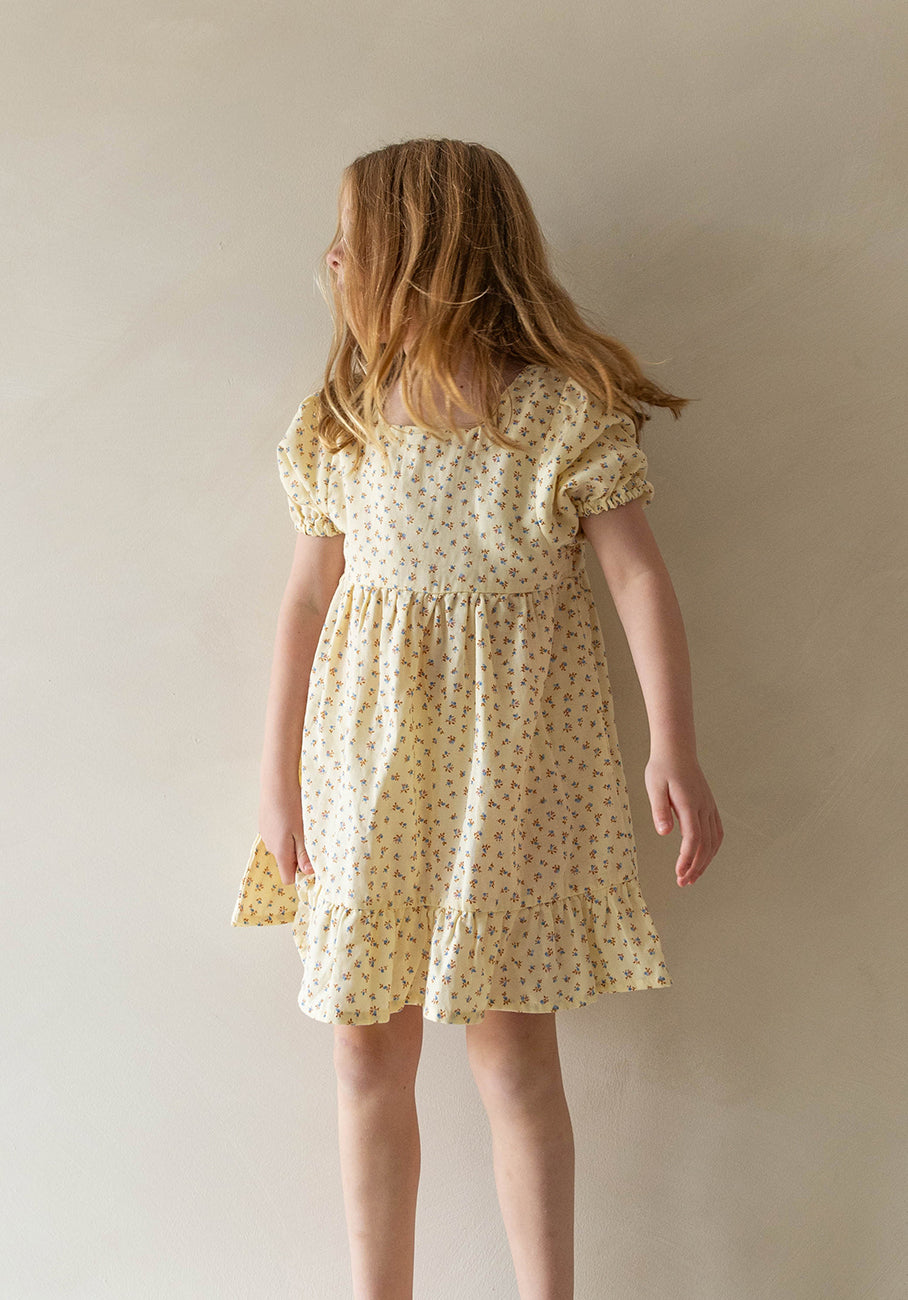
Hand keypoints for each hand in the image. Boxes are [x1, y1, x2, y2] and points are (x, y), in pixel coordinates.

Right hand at [258, 787, 315, 886]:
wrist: (276, 783)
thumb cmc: (291, 806)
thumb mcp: (303, 831)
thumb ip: (305, 853)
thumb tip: (308, 873)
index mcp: (280, 851)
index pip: (287, 878)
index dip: (300, 875)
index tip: (312, 863)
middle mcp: (270, 846)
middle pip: (286, 862)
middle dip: (299, 856)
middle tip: (310, 838)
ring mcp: (265, 834)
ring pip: (282, 847)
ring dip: (293, 842)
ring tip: (301, 824)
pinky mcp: (265, 824)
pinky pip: (277, 835)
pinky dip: (285, 831)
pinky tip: (291, 816)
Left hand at [643, 750, 722, 887]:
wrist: (676, 750)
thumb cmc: (662, 768)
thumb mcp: (654, 786)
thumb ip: (659, 810)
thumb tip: (664, 833)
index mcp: (690, 804)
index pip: (693, 839)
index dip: (687, 859)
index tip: (678, 874)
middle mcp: (703, 807)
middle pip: (705, 845)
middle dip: (696, 867)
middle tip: (683, 883)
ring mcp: (709, 807)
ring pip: (714, 841)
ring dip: (705, 861)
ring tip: (692, 876)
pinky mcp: (709, 806)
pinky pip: (717, 832)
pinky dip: (712, 849)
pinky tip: (703, 858)